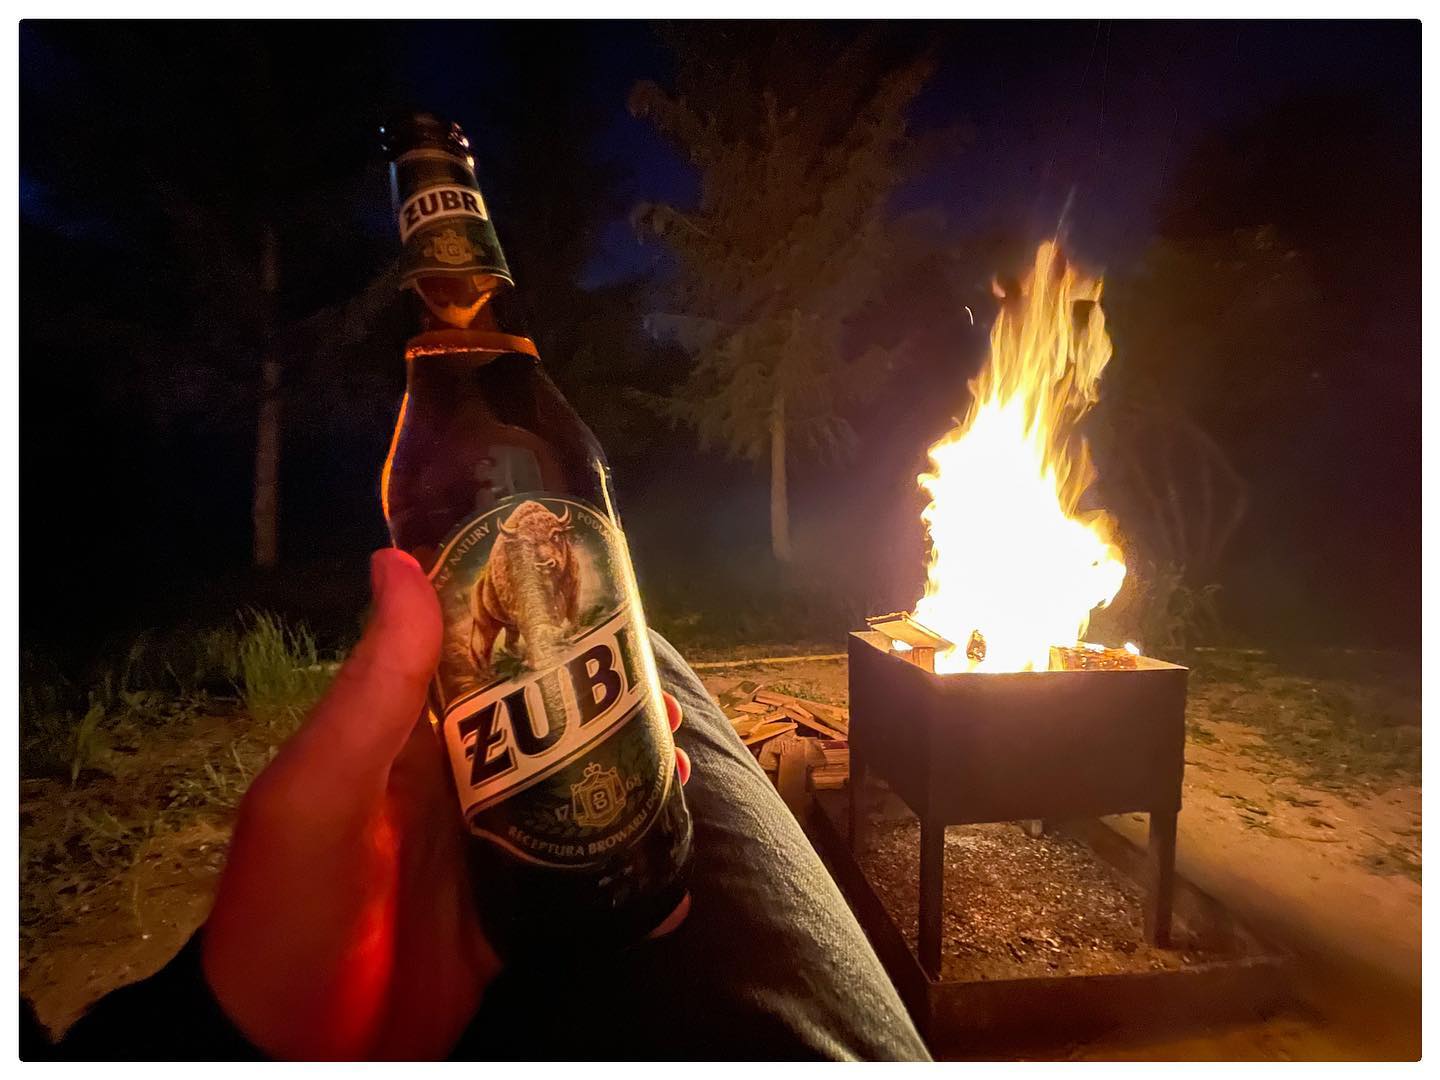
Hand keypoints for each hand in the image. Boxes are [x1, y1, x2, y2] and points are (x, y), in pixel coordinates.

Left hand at [202, 549, 689, 1058]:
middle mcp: (449, 784)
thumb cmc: (295, 910)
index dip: (536, 626)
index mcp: (403, 739)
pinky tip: (674, 863)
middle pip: (541, 725)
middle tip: (667, 701)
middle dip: (605, 708)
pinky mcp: (508, 915)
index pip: (475, 657)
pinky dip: (624, 866)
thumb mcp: (321, 792)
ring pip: (568, 795)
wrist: (294, 1054)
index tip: (603, 599)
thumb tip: (398, 559)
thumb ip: (372, 690)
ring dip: (623, 779)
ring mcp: (482, 852)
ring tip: (681, 771)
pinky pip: (576, 876)